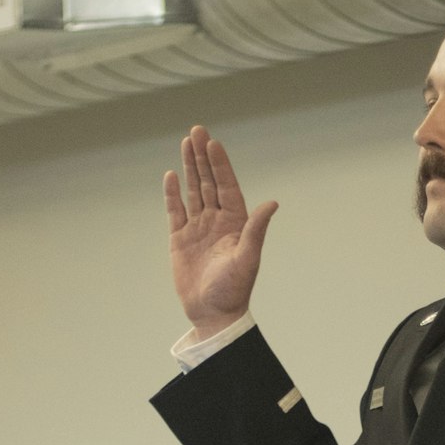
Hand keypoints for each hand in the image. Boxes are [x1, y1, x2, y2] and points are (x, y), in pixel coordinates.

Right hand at [163, 125, 277, 338]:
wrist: (213, 314)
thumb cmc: (234, 290)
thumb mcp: (248, 258)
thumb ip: (257, 229)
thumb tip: (273, 203)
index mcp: (236, 223)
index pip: (227, 186)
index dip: (220, 165)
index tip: (213, 143)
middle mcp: (217, 221)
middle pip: (209, 182)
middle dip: (203, 157)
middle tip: (197, 130)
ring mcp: (198, 228)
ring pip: (193, 191)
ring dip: (190, 167)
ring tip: (186, 142)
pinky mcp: (180, 239)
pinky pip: (176, 211)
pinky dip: (173, 194)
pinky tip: (171, 176)